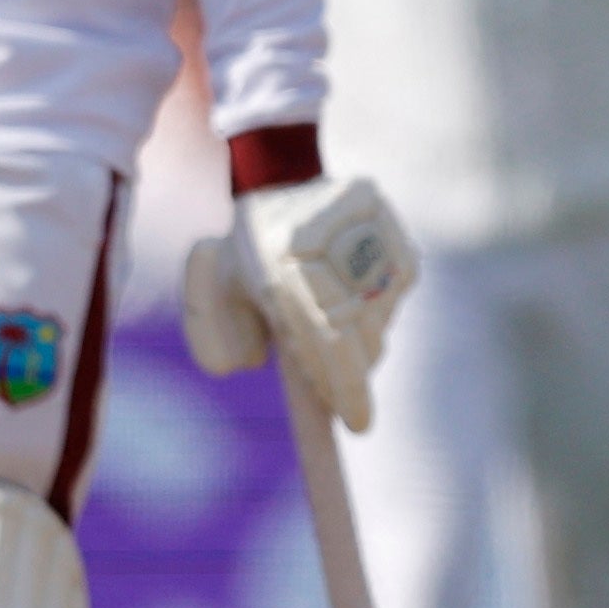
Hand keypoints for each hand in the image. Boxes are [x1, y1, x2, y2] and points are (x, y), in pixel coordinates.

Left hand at [180, 173, 417, 430]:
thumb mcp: (211, 297)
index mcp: (274, 248)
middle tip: (347, 404)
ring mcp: (365, 221)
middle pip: (357, 326)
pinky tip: (353, 307)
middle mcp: (326, 230)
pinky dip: (378, 313)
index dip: (343, 383)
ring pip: (379, 313)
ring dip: (362, 341)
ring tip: (333, 335)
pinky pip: (397, 290)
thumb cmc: (240, 255)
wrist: (277, 182)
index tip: (357, 424)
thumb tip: (258, 365)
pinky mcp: (391, 222)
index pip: (324, 329)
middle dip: (351, 373)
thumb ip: (217, 342)